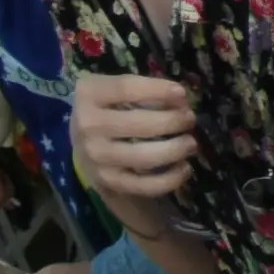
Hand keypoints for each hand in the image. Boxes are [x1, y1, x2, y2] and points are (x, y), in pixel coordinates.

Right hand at [71, 72, 198, 212]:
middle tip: (190, 119)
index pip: (126, 88)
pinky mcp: (106, 182)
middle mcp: (88, 127)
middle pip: (140, 124)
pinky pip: (142, 185)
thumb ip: (145, 89)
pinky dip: (169, 179)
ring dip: (175, 150)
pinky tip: (184, 168)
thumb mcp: (116, 90)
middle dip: (174, 121)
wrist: (82, 140)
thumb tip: (180, 99)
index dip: (158, 90)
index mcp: (90, 95)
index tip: (182, 94)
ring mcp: (95, 158)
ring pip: (143, 157)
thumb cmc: (110, 107)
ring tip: (190, 143)